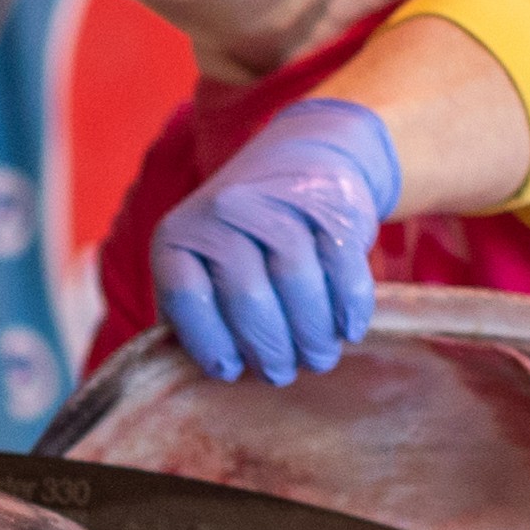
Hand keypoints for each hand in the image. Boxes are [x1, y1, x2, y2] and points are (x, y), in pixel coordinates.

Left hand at [150, 96, 400, 387]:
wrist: (305, 154)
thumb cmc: (245, 232)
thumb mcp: (203, 258)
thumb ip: (198, 306)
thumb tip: (215, 371)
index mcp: (180, 232)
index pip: (186, 297)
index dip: (209, 343)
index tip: (230, 371)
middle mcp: (224, 211)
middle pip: (246, 297)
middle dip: (268, 349)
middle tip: (282, 375)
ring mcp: (280, 203)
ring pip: (297, 283)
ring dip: (311, 334)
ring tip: (317, 358)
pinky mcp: (333, 204)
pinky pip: (342, 266)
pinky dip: (349, 306)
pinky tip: (349, 330)